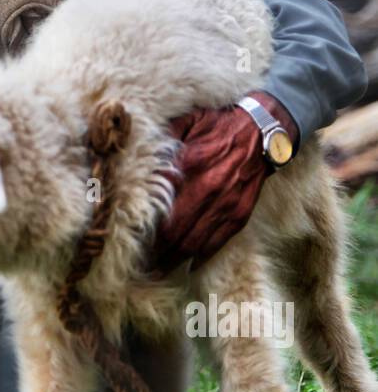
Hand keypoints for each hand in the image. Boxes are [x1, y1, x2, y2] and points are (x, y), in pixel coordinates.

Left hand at [148, 92, 298, 277]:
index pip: (159, 204)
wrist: (264, 130)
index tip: (128, 236)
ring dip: (173, 260)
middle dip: (154, 251)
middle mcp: (206, 188)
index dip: (142, 225)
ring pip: (193, 242)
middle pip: (173, 231)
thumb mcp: (188, 121)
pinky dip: (201, 257)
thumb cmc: (220, 125)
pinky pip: (218, 242)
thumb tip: (136, 147)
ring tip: (158, 269)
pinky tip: (187, 265)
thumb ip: (163, 137)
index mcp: (188, 164)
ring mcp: (224, 204)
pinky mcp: (239, 213)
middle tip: (139, 262)